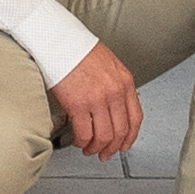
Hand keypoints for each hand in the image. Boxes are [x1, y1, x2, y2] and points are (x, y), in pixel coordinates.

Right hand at [51, 45, 145, 160]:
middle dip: (112, 148)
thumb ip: (115, 85)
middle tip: (104, 153)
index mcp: (125, 81)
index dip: (130, 137)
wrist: (59, 40)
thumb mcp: (108, 65)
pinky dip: (82, 142)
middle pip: (120, 131)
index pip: (135, 118)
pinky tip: (78, 141)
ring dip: (96, 148)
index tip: (124, 145)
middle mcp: (114, 91)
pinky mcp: (78, 104)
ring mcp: (97, 99)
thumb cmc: (78, 49)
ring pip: (104, 136)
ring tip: (88, 149)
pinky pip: (84, 133)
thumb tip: (113, 108)